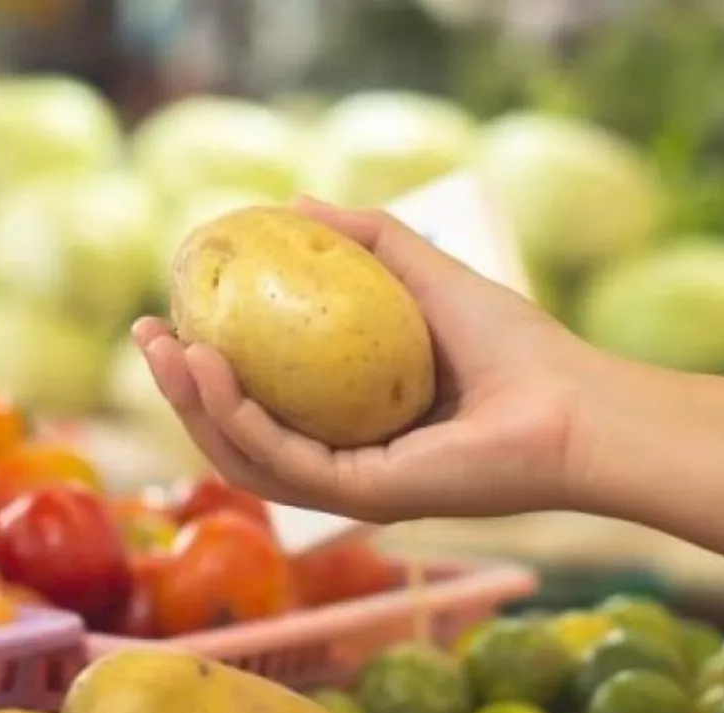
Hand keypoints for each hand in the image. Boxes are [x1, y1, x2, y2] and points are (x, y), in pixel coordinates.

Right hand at [134, 197, 607, 523]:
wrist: (576, 403)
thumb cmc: (515, 343)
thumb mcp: (424, 271)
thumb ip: (364, 238)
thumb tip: (290, 203)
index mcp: (347, 420)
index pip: (259, 401)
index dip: (205, 363)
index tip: (173, 310)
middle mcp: (341, 459)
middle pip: (236, 434)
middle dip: (180, 391)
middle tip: (147, 335)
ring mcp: (350, 485)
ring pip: (245, 456)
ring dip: (193, 407)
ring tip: (164, 350)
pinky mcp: (363, 498)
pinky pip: (284, 458)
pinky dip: (238, 416)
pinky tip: (212, 366)